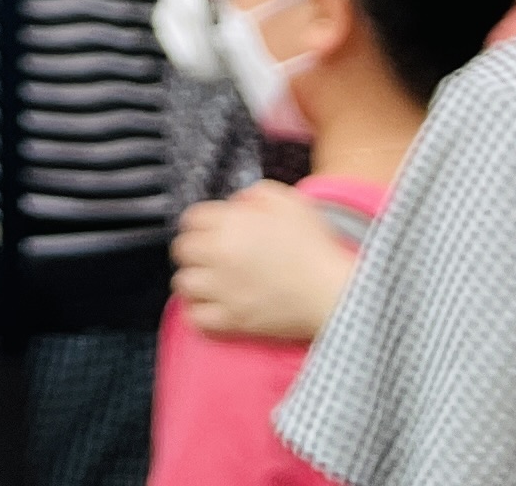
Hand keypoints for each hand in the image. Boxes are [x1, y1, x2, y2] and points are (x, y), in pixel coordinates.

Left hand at [168, 183, 358, 345]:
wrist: (333, 291)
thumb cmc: (315, 245)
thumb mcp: (288, 201)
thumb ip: (255, 195)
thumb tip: (237, 205)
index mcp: (230, 224)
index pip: (191, 218)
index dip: (201, 223)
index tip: (212, 230)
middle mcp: (219, 255)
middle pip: (181, 250)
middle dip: (194, 249)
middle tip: (211, 254)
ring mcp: (223, 290)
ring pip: (183, 284)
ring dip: (194, 280)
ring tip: (210, 280)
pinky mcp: (233, 321)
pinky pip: (196, 318)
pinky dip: (199, 312)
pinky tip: (213, 305)